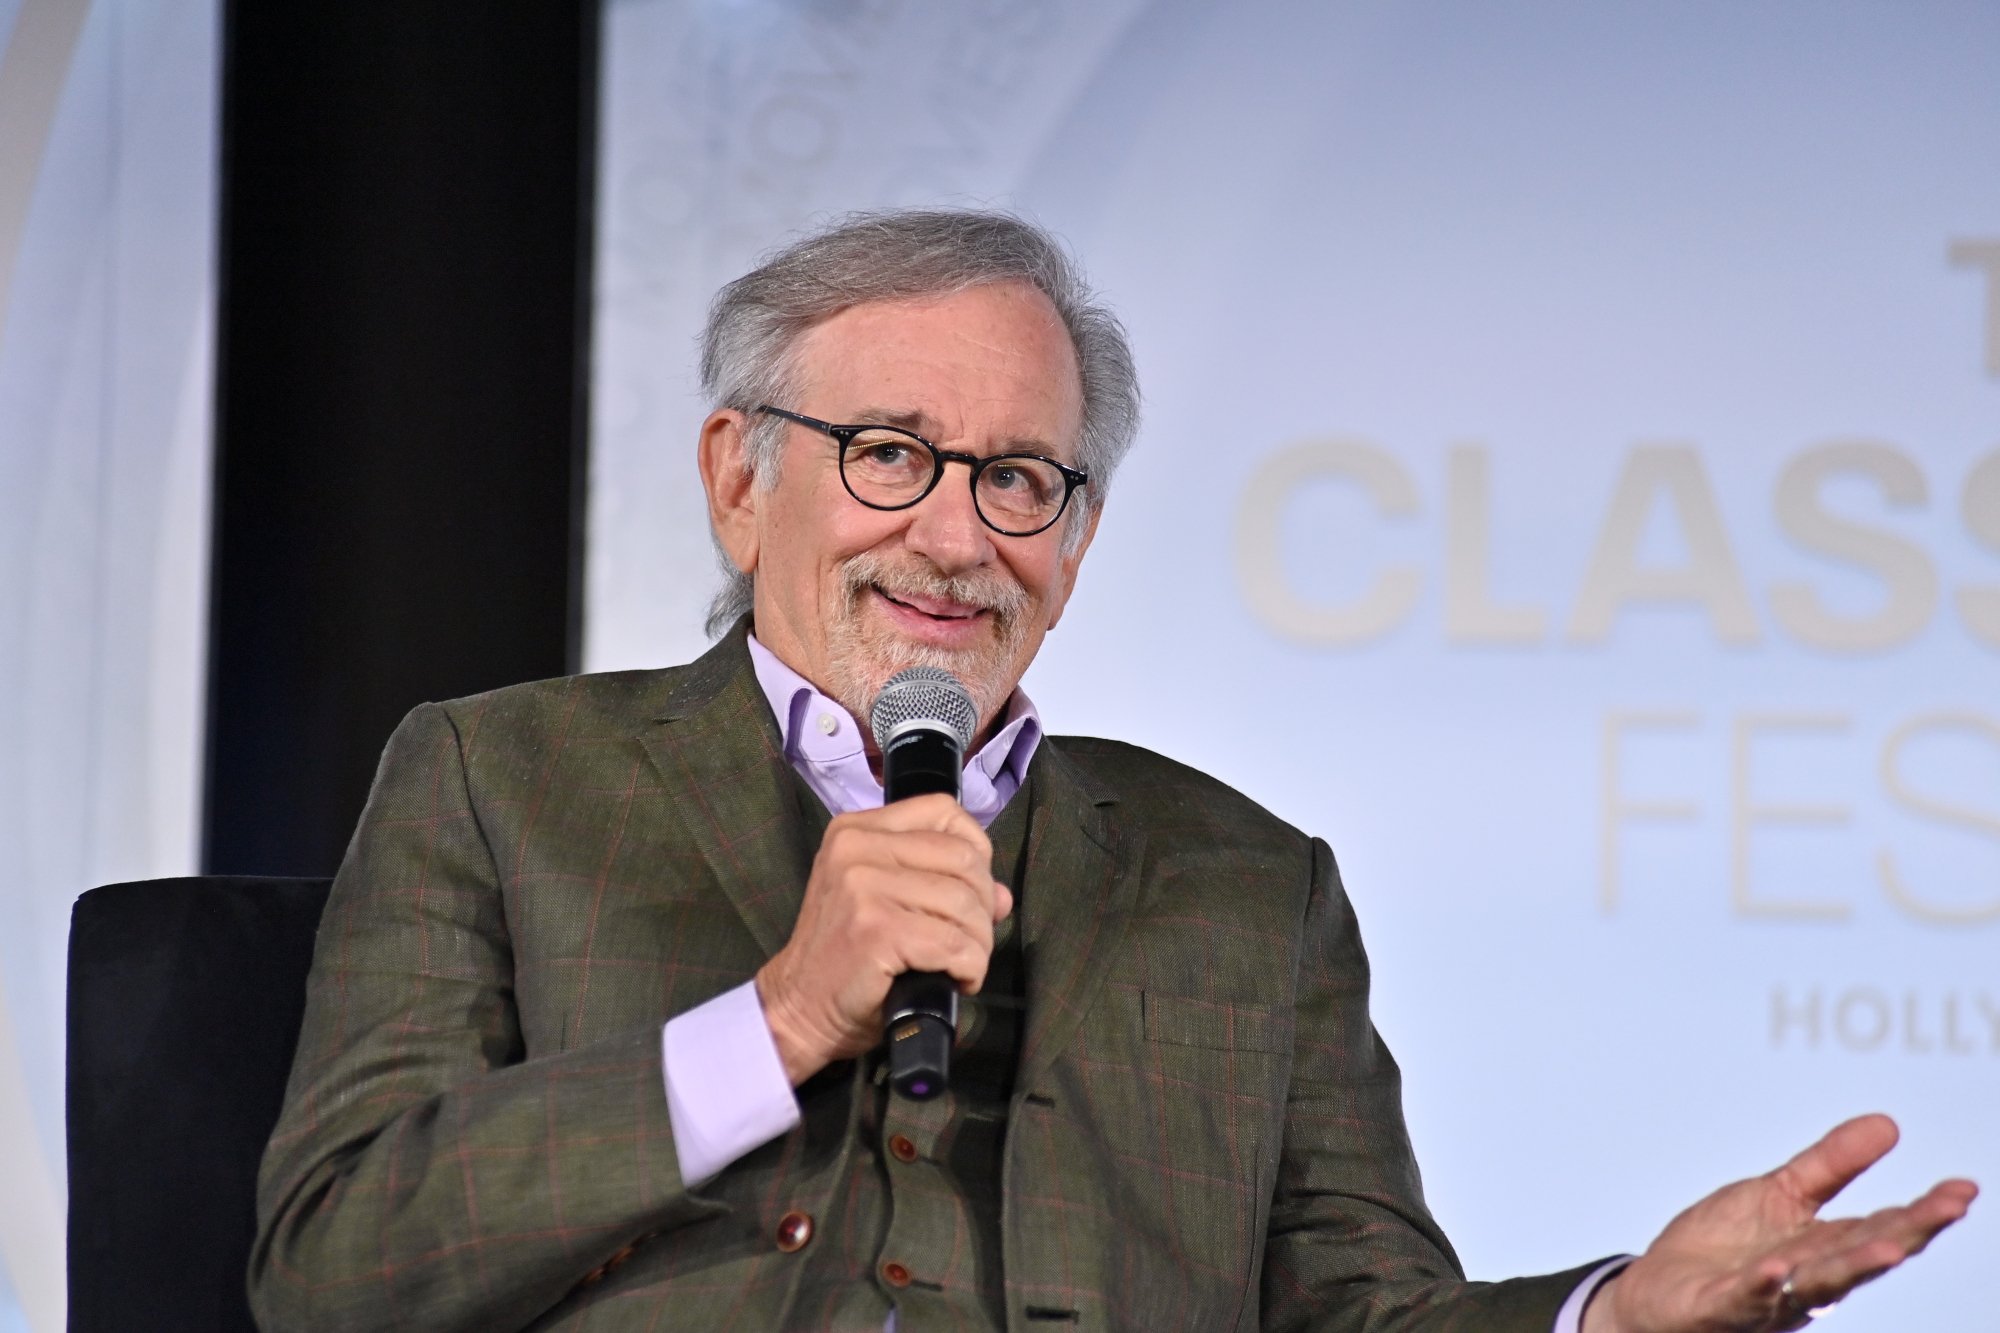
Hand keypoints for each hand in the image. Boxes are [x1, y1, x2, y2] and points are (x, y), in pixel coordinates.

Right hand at [755, 793, 1011, 1084]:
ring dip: (979, 944)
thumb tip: (1002, 896)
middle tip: (969, 941)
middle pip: (964, 859)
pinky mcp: (876, 929)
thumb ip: (940, 885)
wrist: (798, 1008)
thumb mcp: (884, 901)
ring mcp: (863, 886)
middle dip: (983, 907)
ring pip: (965, 903)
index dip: (975, 850)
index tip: (972, 891)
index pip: (943, 811)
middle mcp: (856, 847)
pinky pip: (955, 943)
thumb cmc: (846, 958)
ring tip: (961, 965)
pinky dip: (970, 968)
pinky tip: (956, 980)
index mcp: (856, 830)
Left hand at [1583, 1114, 1976, 1332]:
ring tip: (1889, 1246)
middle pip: (1861, 1255)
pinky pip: (1746, 1298)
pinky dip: (1763, 1285)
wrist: (1659, 1290)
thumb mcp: (1779, 1192)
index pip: (1881, 1228)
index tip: (1963, 1189)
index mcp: (1824, 1249)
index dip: (1923, 1212)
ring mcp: (1767, 1296)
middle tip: (1948, 1209)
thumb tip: (1889, 1123)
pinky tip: (1777, 1268)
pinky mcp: (1720, 1307)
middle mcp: (1806, 1278)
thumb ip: (1831, 1164)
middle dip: (1906, 1234)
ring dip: (1852, 1268)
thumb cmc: (1725, 1248)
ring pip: (1816, 1284)